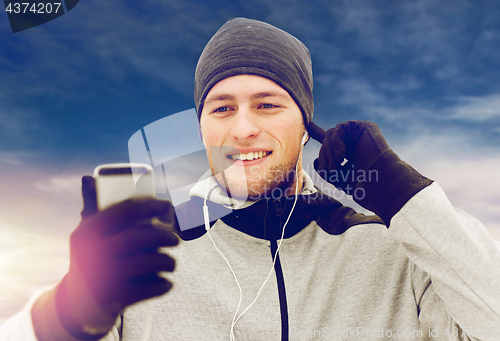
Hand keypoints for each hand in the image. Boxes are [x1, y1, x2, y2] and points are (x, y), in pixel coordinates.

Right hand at [57, 176, 178, 337]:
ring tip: (170, 262)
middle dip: (163, 235)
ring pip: (148, 262)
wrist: (77, 303)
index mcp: (86, 232)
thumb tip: (88, 177)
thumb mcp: (88, 234)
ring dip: (167, 261)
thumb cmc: (91, 258)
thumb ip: (93, 207)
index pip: (123, 211)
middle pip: (138, 237)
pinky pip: (151, 287)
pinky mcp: (116, 298)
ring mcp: (104, 277)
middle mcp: (93, 253)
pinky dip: (164, 284)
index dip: (150, 205)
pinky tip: (165, 281)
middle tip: (176, 239)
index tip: (168, 205)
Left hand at [311, 120, 431, 225]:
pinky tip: (343, 156)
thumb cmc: (360, 184)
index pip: (331, 142)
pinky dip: (336, 142)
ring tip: (337, 164)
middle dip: (324, 155)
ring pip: (331, 133)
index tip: (309, 126)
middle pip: (327, 140)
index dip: (318, 134)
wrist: (378, 183)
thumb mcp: (336, 178)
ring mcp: (359, 134)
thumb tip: (316, 161)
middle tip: (330, 170)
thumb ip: (325, 168)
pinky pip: (341, 127)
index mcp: (348, 153)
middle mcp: (353, 142)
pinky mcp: (365, 127)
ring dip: (330, 150)